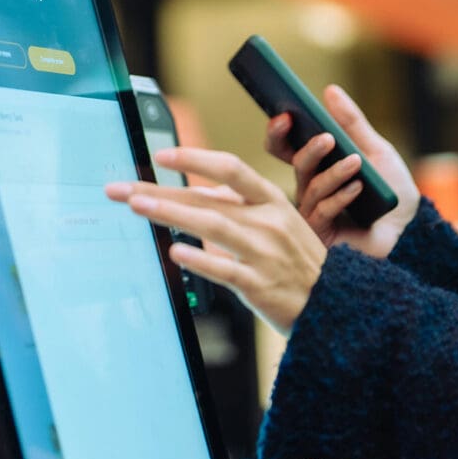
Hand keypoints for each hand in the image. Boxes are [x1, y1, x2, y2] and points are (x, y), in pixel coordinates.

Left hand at [105, 148, 326, 334]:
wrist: (336, 304)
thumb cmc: (298, 260)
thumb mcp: (279, 221)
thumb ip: (239, 205)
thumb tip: (199, 191)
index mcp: (272, 200)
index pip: (230, 168)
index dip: (195, 157)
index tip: (161, 154)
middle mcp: (268, 221)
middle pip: (207, 198)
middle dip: (160, 190)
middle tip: (121, 188)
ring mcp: (264, 253)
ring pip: (213, 227)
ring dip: (172, 215)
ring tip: (138, 207)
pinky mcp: (259, 286)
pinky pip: (225, 270)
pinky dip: (200, 260)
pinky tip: (175, 253)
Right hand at [266, 84, 419, 256]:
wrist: (410, 234)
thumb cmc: (389, 193)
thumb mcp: (375, 151)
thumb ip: (352, 123)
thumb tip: (329, 90)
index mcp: (316, 168)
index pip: (285, 148)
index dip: (279, 133)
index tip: (285, 115)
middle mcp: (309, 189)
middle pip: (296, 165)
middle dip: (307, 150)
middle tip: (326, 137)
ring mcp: (312, 213)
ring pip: (311, 186)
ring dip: (334, 172)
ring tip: (356, 161)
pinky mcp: (321, 233)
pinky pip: (323, 210)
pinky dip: (341, 196)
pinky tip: (358, 188)